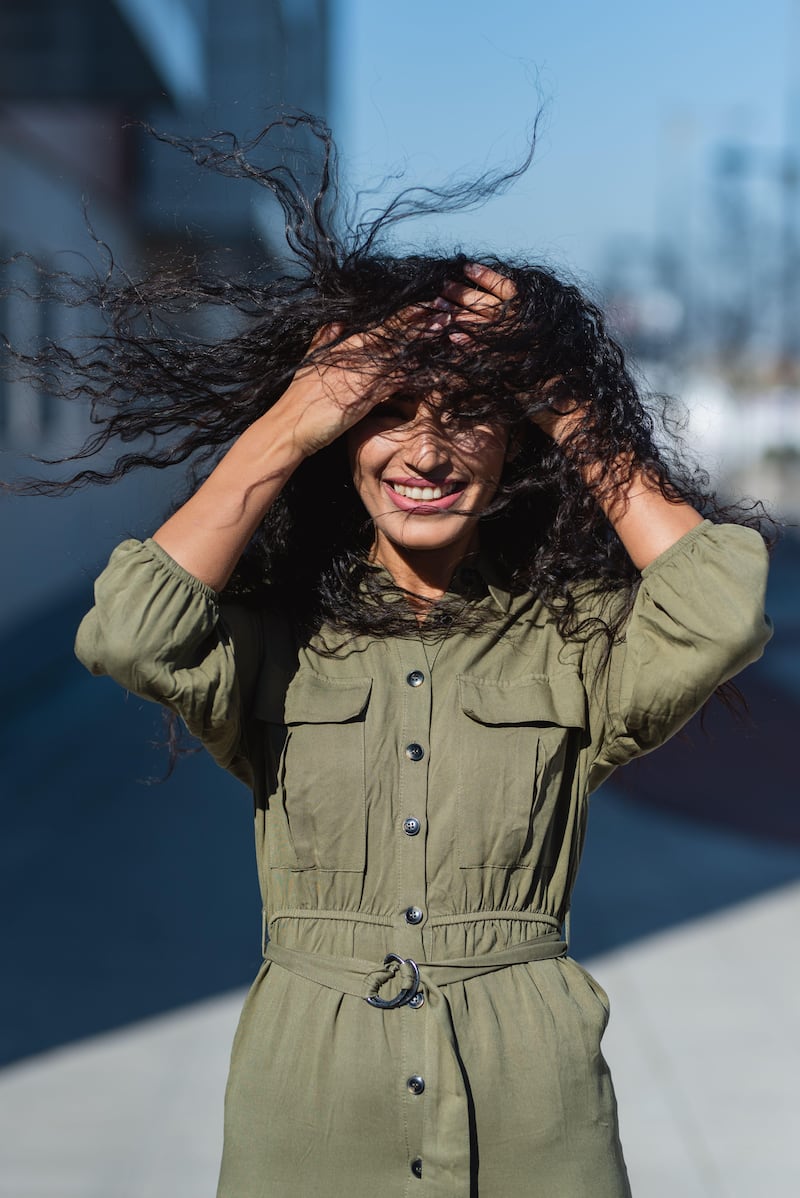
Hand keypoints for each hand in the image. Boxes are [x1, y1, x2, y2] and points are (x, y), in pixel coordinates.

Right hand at [272, 310, 431, 457]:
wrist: (288, 426)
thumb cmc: (300, 398)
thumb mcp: (311, 361)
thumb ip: (326, 339)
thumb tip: (338, 322)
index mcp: (341, 344)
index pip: (378, 323)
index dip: (403, 312)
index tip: (425, 301)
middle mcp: (351, 354)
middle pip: (391, 330)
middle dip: (419, 318)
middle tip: (445, 307)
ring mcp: (357, 374)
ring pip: (395, 351)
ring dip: (421, 339)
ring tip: (444, 328)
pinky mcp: (362, 396)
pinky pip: (393, 382)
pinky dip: (413, 374)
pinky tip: (432, 370)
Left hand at [436, 263, 581, 442]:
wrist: (570, 405)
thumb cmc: (552, 375)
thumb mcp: (538, 343)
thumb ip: (520, 326)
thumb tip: (492, 313)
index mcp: (534, 316)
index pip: (508, 289)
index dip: (487, 277)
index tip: (466, 266)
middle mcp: (529, 325)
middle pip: (489, 303)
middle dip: (463, 293)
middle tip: (441, 284)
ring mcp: (523, 345)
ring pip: (485, 322)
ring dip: (459, 313)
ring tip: (437, 305)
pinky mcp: (517, 366)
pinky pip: (489, 351)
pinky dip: (470, 343)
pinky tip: (452, 337)